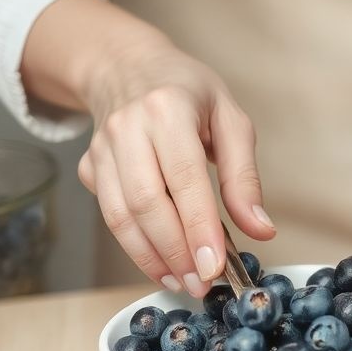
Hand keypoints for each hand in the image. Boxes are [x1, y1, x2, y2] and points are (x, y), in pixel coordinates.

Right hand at [23, 0, 274, 296]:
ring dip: (151, 257)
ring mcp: (102, 148)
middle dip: (175, 251)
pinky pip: (110, 215)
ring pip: (120, 215)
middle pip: (147, 202)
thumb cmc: (188, 92)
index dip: (199, 227)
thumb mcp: (231, 119)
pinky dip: (134, 247)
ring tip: (183, 281)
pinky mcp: (90, 167)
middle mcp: (128, 127)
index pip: (185, 178)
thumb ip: (245, 177)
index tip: (216, 266)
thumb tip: (261, 229)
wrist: (126, 66)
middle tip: (202, 284)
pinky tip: (162, 264)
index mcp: (168, 108)